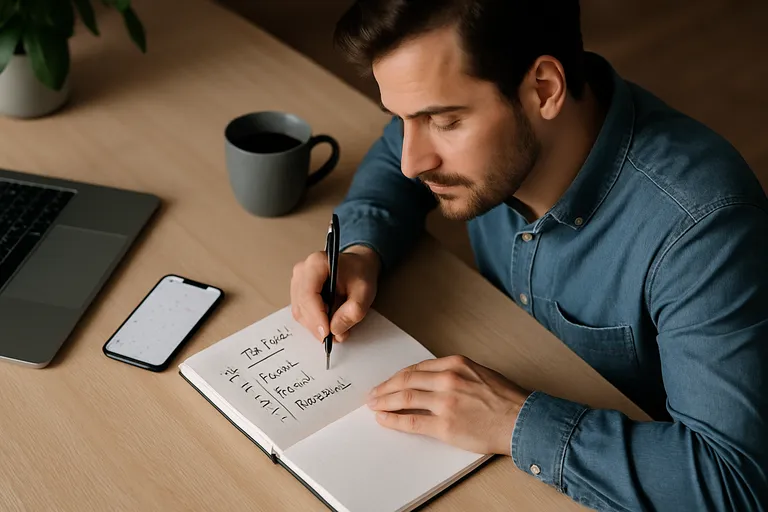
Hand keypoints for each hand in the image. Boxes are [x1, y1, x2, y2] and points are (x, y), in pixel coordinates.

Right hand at [291, 244, 380, 341]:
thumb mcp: (365, 292)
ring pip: (300, 312)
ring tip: (336, 328)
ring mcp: (297, 281)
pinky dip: (314, 322)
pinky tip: (328, 321)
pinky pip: (301, 313)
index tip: (327, 332)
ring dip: (316, 326)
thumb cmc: (360, 273)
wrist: (357, 265)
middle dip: (318, 325)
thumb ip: (353, 311)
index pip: (309, 294)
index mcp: (317, 264)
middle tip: (336, 335)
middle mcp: (302, 271)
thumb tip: (335, 330)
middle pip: (302, 306)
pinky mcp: (297, 292)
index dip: (316, 317)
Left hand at [367, 355, 530, 454]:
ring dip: (384, 402)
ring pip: (404, 398)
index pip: (418, 367)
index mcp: (456, 364)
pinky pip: (411, 421)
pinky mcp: (444, 425)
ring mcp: (445, 402)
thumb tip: (433, 381)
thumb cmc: (506, 400)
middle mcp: (448, 379)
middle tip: (373, 393)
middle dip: (386, 387)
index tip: (390, 381)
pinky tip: (384, 420)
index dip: (399, 376)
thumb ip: (456, 374)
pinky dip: (393, 420)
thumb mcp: (480, 373)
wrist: (522, 420)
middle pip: (406, 380)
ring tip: (374, 405)